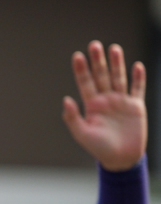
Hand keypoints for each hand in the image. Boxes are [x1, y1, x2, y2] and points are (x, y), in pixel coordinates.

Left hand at [63, 41, 146, 170]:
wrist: (120, 158)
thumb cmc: (99, 148)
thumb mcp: (82, 134)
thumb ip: (73, 117)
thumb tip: (66, 99)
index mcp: (91, 105)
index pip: (85, 82)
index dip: (81, 69)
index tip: (77, 56)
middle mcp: (105, 99)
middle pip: (101, 75)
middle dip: (98, 61)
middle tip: (94, 44)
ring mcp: (121, 101)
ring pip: (118, 78)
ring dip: (117, 64)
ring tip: (114, 48)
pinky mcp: (136, 106)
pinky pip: (137, 89)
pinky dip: (138, 78)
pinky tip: (137, 66)